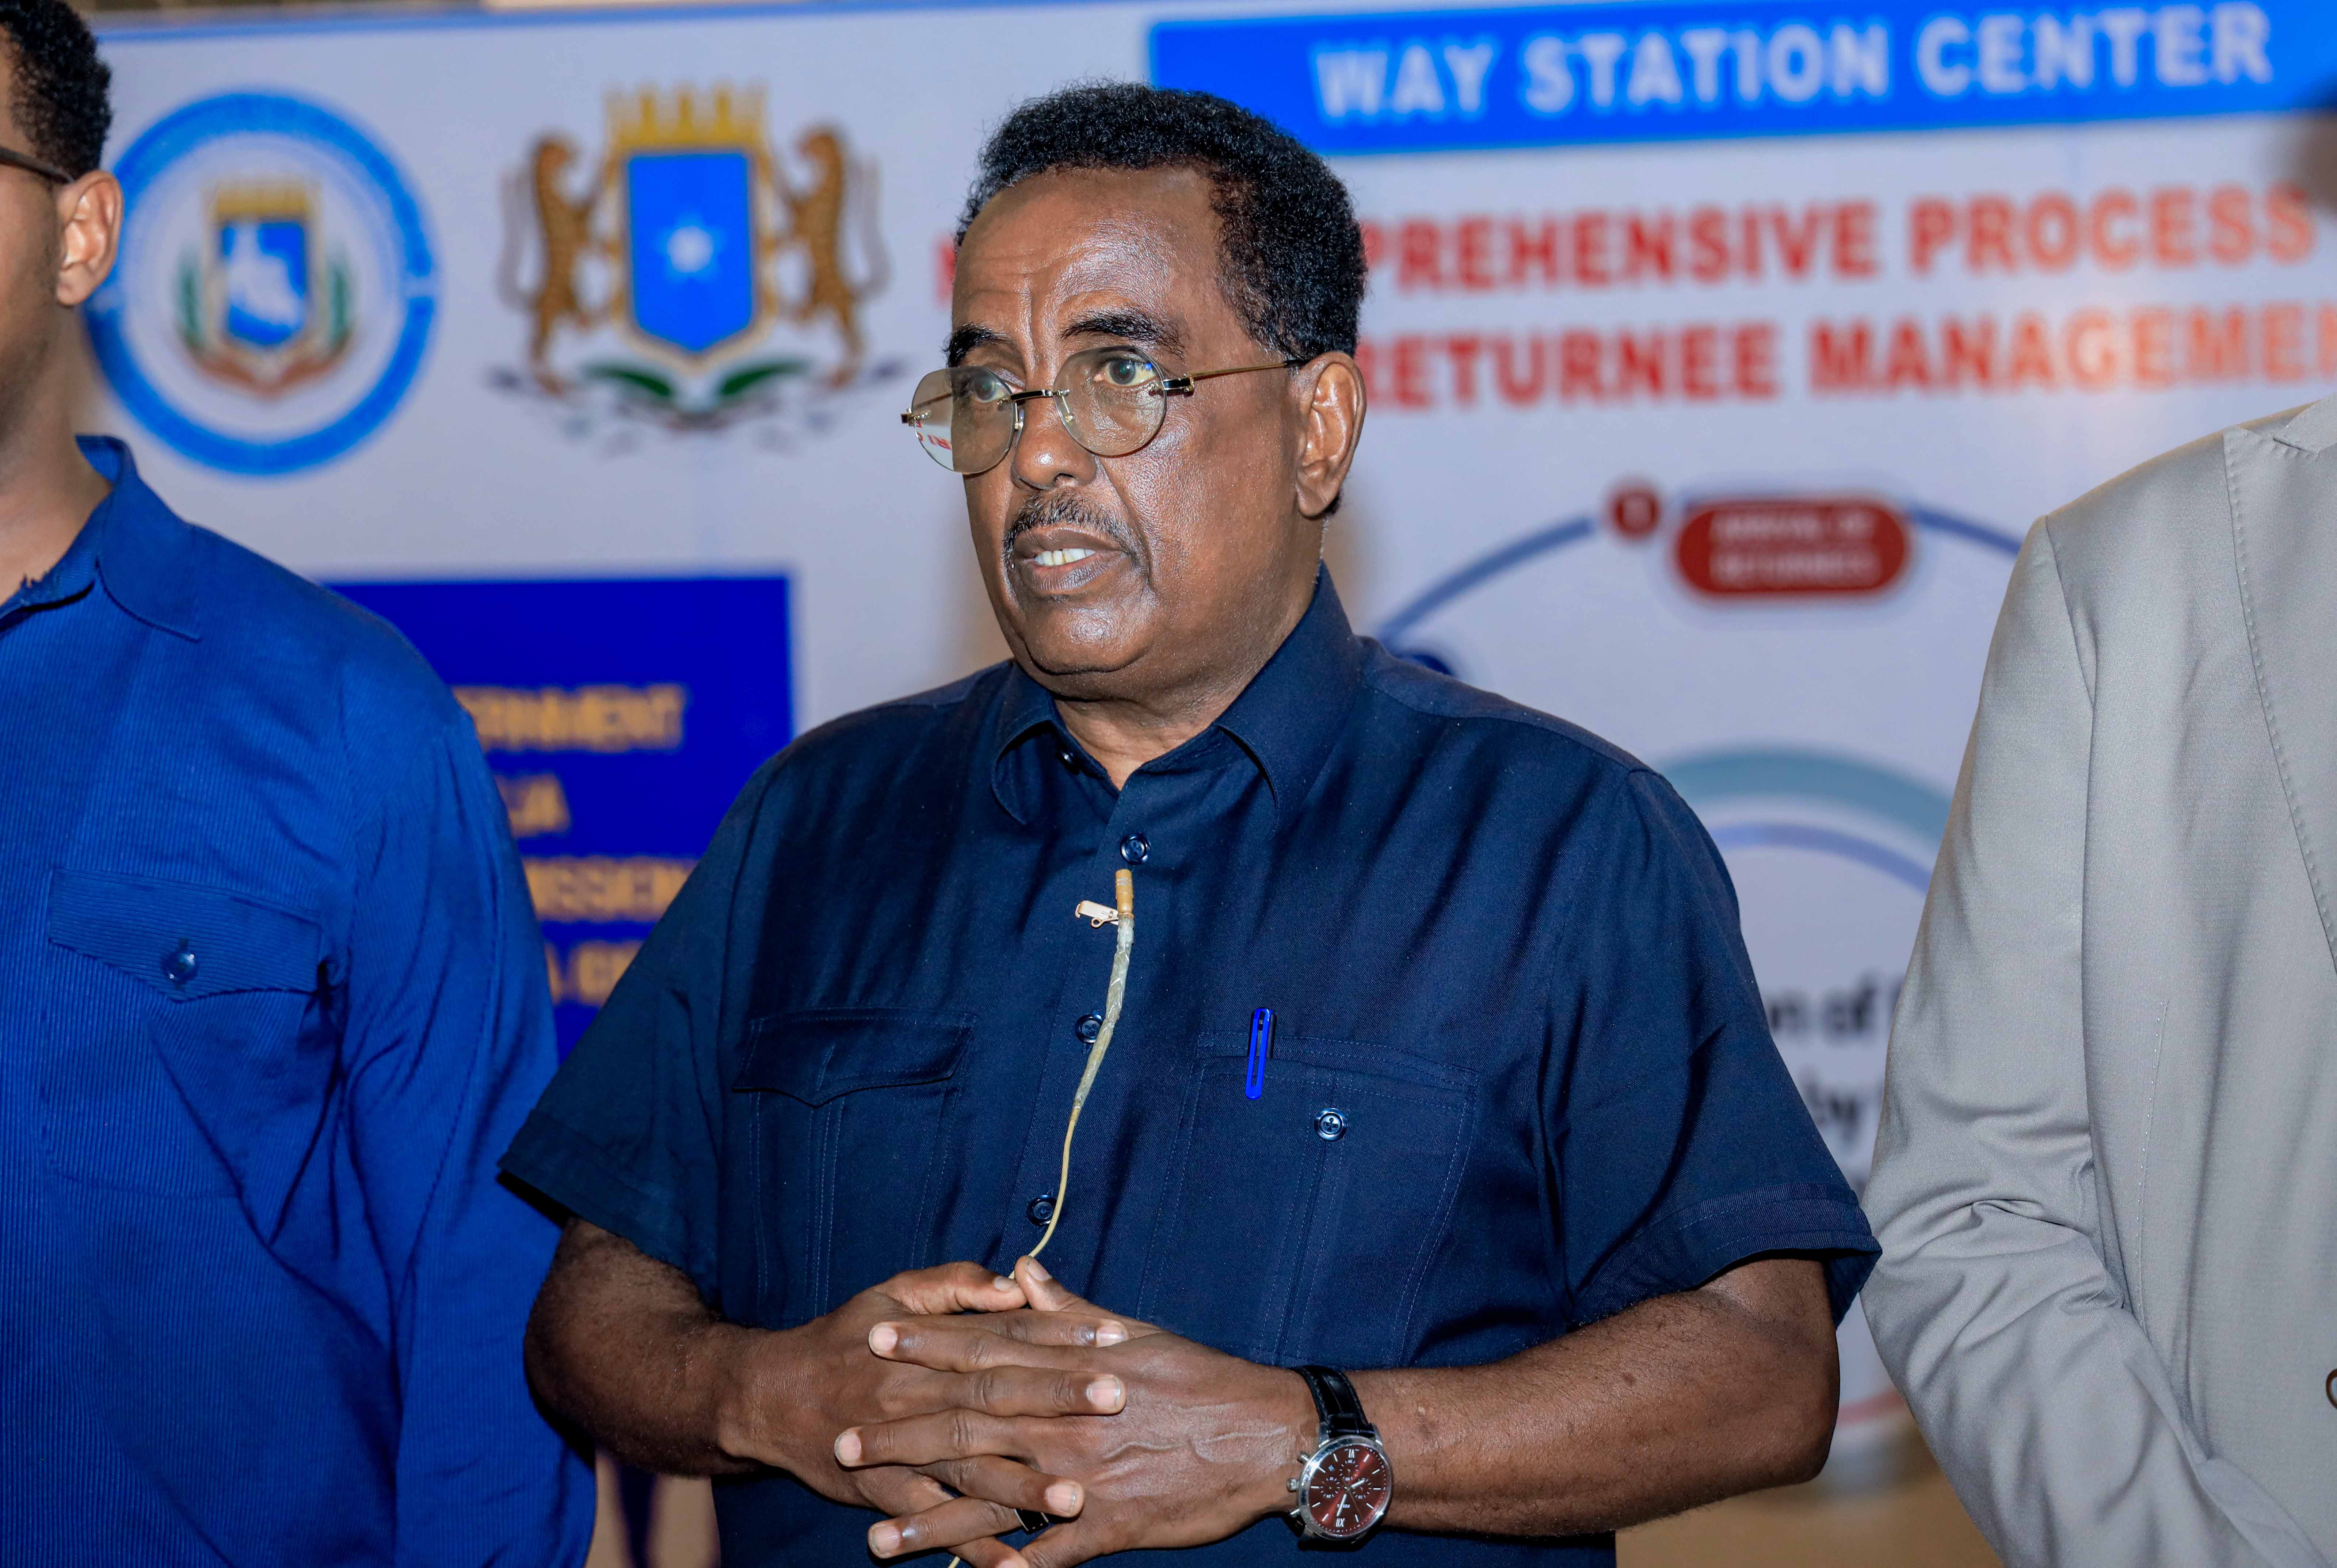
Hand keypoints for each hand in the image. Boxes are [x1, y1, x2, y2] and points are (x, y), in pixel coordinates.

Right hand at [712, 1262, 1124, 1567]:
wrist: (770, 1396)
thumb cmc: (844, 1337)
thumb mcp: (893, 1293)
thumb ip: (955, 1285)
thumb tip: (1015, 1281)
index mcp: (929, 1344)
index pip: (1007, 1334)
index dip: (1061, 1332)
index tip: (1115, 1335)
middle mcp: (918, 1393)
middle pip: (997, 1395)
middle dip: (1058, 1398)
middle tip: (1117, 1399)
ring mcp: (902, 1448)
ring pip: (970, 1467)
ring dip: (1023, 1485)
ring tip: (1076, 1496)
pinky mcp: (886, 1493)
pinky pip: (935, 1522)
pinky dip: (973, 1545)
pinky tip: (1016, 1565)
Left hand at [839, 1258, 1316, 1567]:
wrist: (1268, 1433)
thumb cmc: (1202, 1379)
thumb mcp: (1134, 1332)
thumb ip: (1068, 1309)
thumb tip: (1020, 1271)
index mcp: (1070, 1369)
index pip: (983, 1351)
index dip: (926, 1345)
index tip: (875, 1340)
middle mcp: (1066, 1420)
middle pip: (969, 1425)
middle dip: (900, 1435)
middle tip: (840, 1440)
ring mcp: (1086, 1476)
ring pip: (994, 1500)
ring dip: (932, 1522)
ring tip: (874, 1539)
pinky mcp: (1112, 1525)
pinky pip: (1052, 1555)